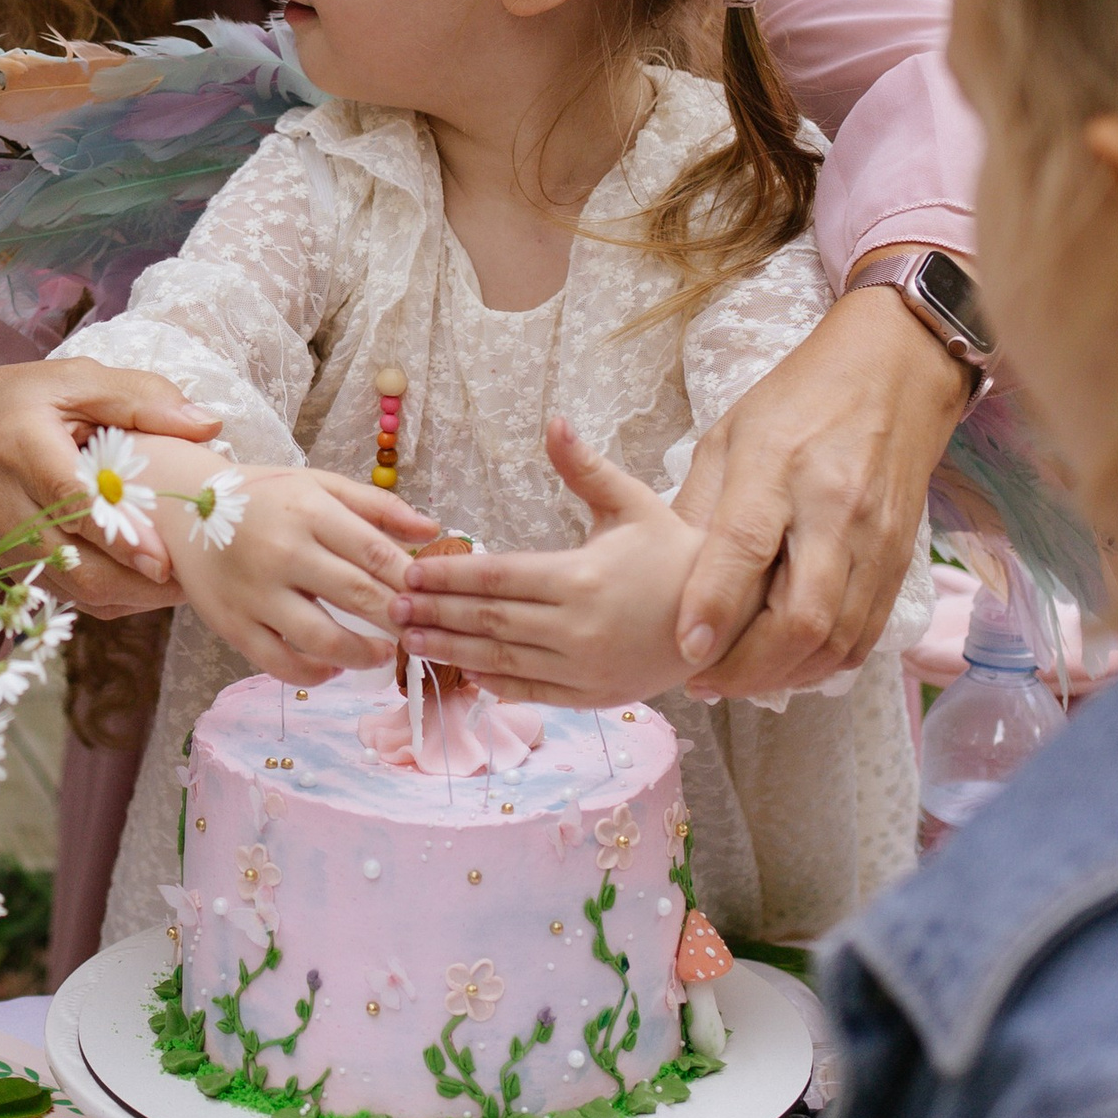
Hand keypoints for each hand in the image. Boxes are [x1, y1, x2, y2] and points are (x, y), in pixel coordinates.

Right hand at [0, 357, 224, 613]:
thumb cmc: (19, 400)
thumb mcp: (75, 381)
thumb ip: (142, 400)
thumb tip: (208, 425)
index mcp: (24, 447)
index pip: (72, 501)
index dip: (118, 533)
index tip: (162, 557)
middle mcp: (8, 504)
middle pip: (75, 562)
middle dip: (137, 579)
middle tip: (193, 575)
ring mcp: (6, 543)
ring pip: (73, 589)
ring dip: (130, 593)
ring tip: (182, 582)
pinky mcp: (12, 565)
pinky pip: (67, 596)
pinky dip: (111, 596)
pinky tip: (146, 582)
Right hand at [171, 464, 437, 682]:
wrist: (184, 506)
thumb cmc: (265, 496)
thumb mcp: (319, 484)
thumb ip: (377, 506)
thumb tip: (432, 531)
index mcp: (308, 510)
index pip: (374, 552)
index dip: (410, 581)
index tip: (431, 597)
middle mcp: (282, 551)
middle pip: (357, 595)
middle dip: (398, 620)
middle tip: (418, 631)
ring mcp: (255, 593)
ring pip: (322, 639)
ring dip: (364, 654)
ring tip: (382, 652)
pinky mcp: (232, 625)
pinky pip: (281, 664)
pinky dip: (315, 674)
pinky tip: (335, 666)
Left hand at [389, 419, 701, 706]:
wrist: (728, 615)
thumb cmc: (674, 552)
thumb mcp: (633, 502)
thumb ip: (584, 468)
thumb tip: (554, 421)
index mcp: (582, 577)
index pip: (498, 577)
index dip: (449, 576)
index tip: (411, 572)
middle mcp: (579, 628)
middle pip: (490, 621)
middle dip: (436, 613)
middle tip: (390, 606)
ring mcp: (586, 668)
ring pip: (503, 661)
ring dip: (452, 651)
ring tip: (410, 641)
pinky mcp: (595, 696)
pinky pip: (534, 693)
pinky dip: (494, 686)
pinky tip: (463, 675)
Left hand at [671, 282, 966, 700]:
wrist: (895, 374)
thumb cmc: (797, 399)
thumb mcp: (730, 434)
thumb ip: (702, 504)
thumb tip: (666, 573)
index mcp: (779, 464)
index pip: (746, 546)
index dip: (715, 604)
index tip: (684, 648)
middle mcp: (834, 508)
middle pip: (801, 613)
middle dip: (748, 665)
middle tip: (702, 681)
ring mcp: (874, 540)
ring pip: (836, 638)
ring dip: (782, 675)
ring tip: (733, 682)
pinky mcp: (900, 561)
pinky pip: (864, 635)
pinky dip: (822, 665)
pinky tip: (785, 668)